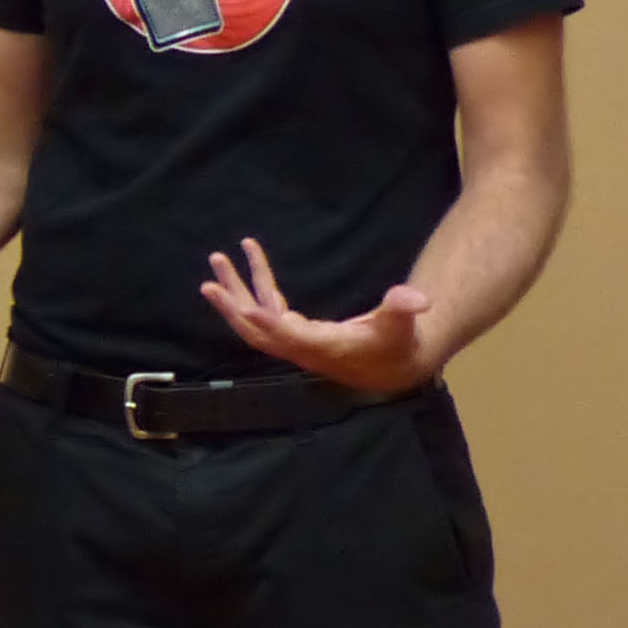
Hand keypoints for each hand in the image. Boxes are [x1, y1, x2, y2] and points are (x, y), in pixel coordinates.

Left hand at [199, 238, 434, 391]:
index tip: (240, 304)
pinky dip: (256, 288)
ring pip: (256, 318)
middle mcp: (300, 347)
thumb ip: (404, 309)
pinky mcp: (296, 332)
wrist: (392, 367)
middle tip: (210, 280)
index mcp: (322, 346)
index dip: (266, 322)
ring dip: (236, 290)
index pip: (287, 335)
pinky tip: (248, 266)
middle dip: (232, 306)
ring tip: (218, 260)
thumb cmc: (396, 345)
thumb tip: (417, 298)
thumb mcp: (402, 326)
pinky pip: (267, 310)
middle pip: (255, 330)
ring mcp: (294, 341)